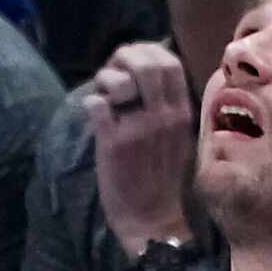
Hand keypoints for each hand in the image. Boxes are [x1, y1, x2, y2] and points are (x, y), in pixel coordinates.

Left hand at [81, 41, 198, 257]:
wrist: (152, 218)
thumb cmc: (163, 178)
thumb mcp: (179, 138)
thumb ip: (170, 108)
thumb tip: (154, 77)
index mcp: (181, 114)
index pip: (170, 63)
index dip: (148, 52)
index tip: (135, 61)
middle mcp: (163, 117)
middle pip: (147, 63)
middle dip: (124, 58)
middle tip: (115, 73)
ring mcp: (138, 129)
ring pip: (119, 80)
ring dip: (105, 80)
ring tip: (106, 95)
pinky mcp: (112, 143)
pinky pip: (96, 104)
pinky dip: (90, 104)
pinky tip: (95, 115)